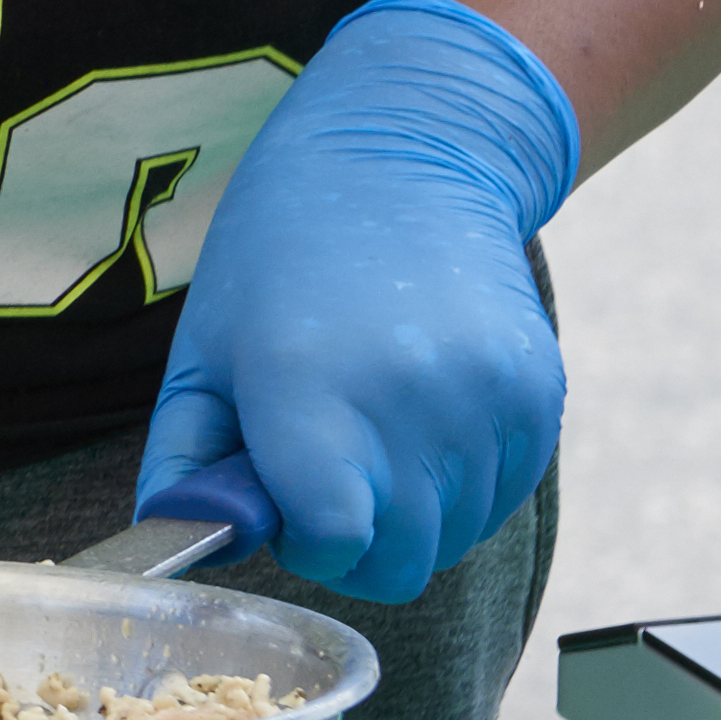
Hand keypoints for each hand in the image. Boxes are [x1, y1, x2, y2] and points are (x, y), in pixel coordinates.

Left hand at [143, 0, 578, 602]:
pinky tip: (426, 411)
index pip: (334, 544)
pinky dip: (462, 483)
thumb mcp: (202, 352)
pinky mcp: (539, 393)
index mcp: (309, 388)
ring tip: (377, 422)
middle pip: (400, 562)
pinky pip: (502, 496)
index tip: (290, 504)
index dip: (307, 545)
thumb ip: (186, 464)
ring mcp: (487, 397)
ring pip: (454, 537)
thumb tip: (180, 541)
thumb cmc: (276, 258)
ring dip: (412, 510)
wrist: (395, 157)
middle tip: (329, 471)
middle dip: (356, 543)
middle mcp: (409, 397)